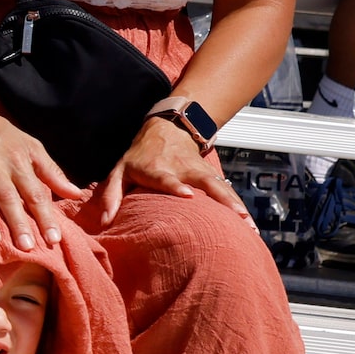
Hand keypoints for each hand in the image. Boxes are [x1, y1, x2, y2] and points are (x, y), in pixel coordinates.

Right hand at [0, 91, 83, 248]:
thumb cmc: (1, 134)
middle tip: (26, 247)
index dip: (44, 216)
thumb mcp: (31, 147)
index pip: (34, 192)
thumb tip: (76, 194)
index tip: (53, 239)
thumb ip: (52, 172)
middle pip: (7, 196)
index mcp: (16, 161)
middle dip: (17, 222)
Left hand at [95, 107, 246, 222]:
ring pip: (220, 187)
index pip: (166, 178)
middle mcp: (182, 169)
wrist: (167, 128)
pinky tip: (250, 225)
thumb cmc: (139, 156)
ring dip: (235, 205)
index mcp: (157, 169)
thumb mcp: (120, 170)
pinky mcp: (211, 176)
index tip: (187, 195)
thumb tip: (105, 221)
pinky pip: (226, 192)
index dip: (175, 185)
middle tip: (235, 216)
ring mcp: (199, 172)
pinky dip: (238, 206)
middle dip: (220, 198)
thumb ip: (111, 194)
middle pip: (204, 183)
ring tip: (248, 225)